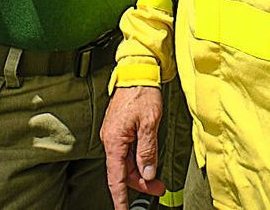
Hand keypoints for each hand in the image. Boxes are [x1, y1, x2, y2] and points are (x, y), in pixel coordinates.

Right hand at [102, 85, 163, 209]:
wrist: (137, 72)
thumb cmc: (142, 93)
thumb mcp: (150, 124)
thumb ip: (147, 151)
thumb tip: (146, 173)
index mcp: (114, 140)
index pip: (116, 177)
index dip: (120, 198)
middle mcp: (110, 140)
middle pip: (122, 172)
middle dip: (140, 184)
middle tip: (159, 188)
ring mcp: (114, 135)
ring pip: (126, 163)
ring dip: (141, 172)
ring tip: (157, 178)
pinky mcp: (120, 131)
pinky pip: (127, 153)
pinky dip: (138, 161)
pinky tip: (149, 161)